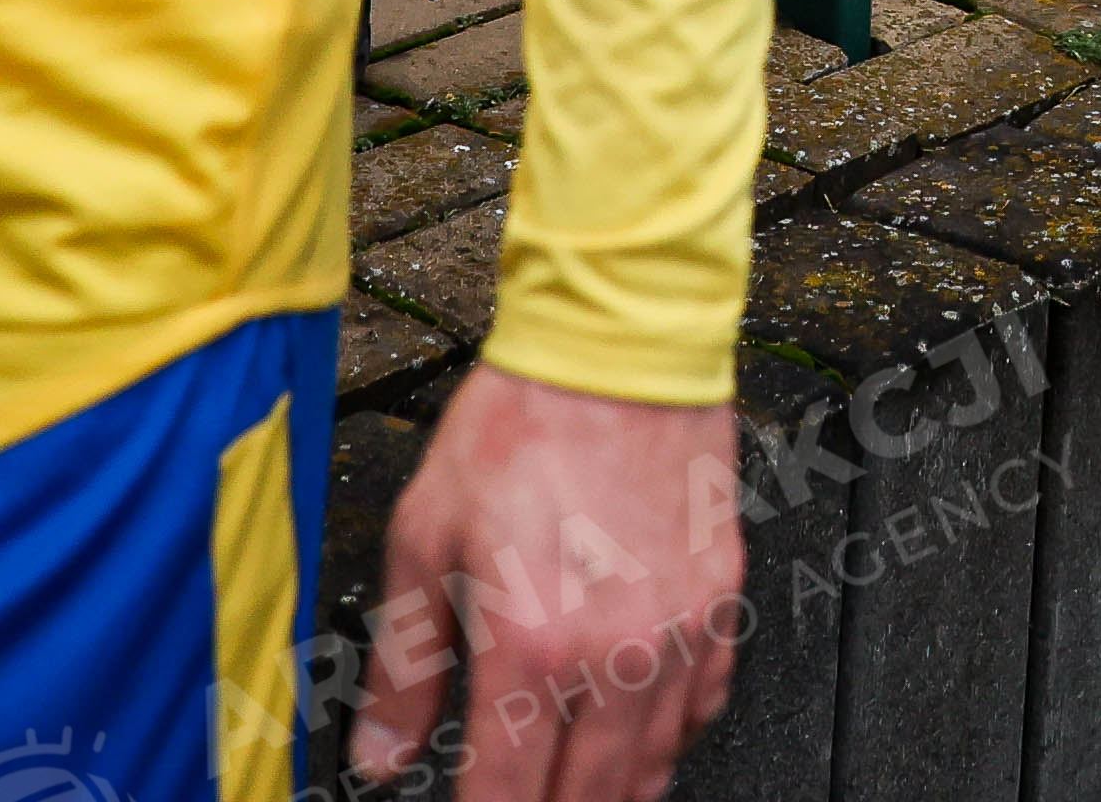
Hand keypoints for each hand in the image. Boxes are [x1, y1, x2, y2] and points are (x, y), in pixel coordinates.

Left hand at [355, 363, 742, 793]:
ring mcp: (680, 632)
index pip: (507, 797)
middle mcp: (617, 654)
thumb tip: (380, 755)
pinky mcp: (720, 601)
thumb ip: (402, 663)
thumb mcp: (425, 536)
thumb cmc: (523, 421)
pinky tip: (634, 727)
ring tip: (569, 783)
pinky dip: (668, 735)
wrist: (620, 343)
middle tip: (518, 798)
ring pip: (654, 768)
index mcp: (532, 643)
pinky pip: (705, 706)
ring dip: (608, 790)